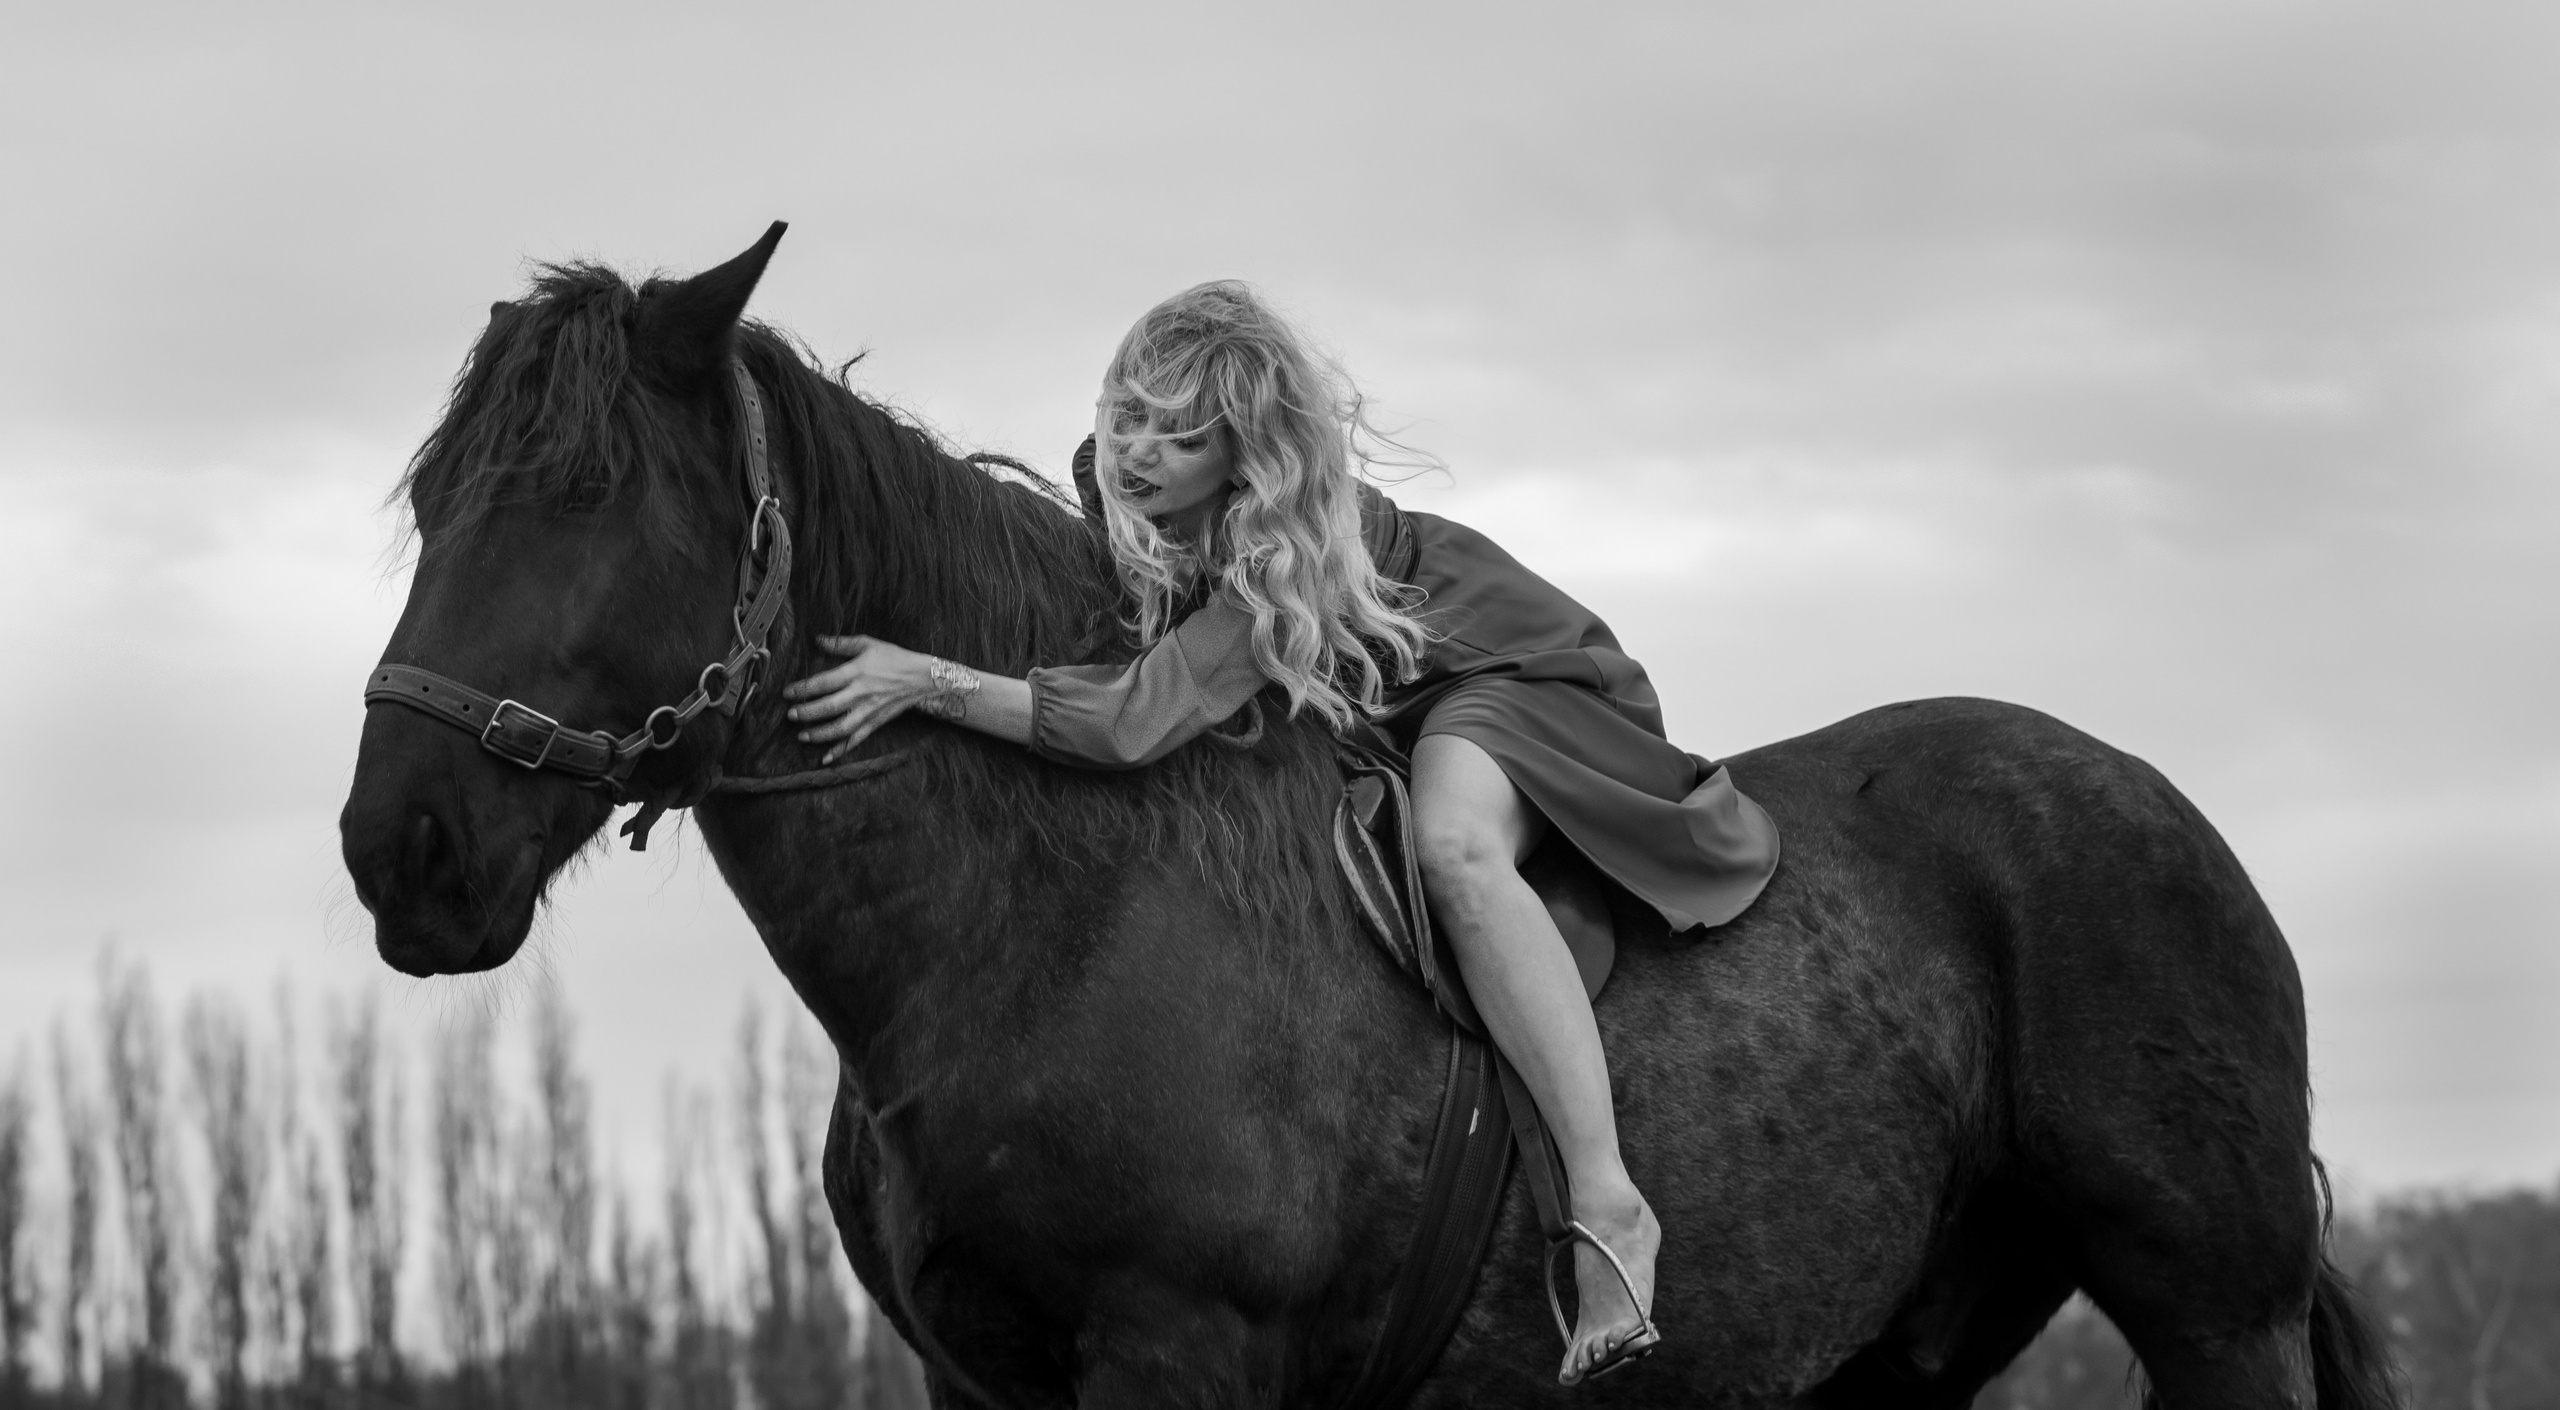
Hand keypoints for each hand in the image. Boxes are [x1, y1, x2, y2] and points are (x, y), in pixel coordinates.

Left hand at [782, 635, 945, 762]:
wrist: (922, 676)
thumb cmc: (895, 658)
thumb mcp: (869, 644)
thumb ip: (842, 643)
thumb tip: (818, 640)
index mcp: (857, 672)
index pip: (824, 682)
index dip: (803, 688)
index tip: (787, 693)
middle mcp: (861, 693)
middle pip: (829, 706)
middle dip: (807, 713)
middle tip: (791, 715)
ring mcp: (869, 710)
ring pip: (841, 727)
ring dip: (820, 734)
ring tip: (802, 736)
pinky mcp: (876, 722)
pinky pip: (857, 739)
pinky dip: (842, 750)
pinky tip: (827, 758)